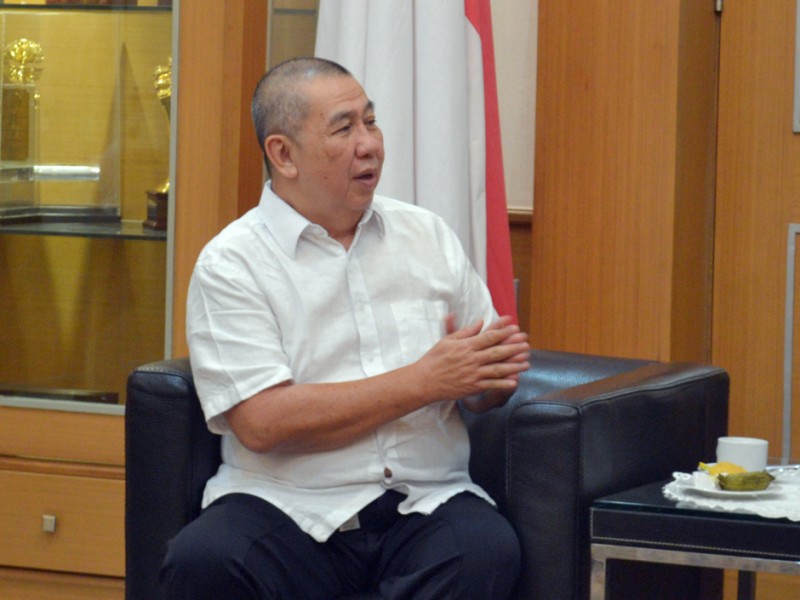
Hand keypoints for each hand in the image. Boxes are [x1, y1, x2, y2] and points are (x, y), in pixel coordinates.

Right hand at [414, 314, 530, 402]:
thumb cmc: (434, 359)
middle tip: (527, 343)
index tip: (515, 327)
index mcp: (466, 346)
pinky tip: (515, 382)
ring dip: (514, 366)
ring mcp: (473, 374)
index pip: (489, 337)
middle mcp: (472, 359)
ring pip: (497, 369)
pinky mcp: (472, 386)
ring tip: (527, 363)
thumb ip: (466, 331)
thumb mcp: (448, 341)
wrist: (424, 381)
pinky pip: (491, 385)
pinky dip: (503, 384)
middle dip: (514, 347)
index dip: (503, 331)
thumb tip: (481, 322)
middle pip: (497, 352)